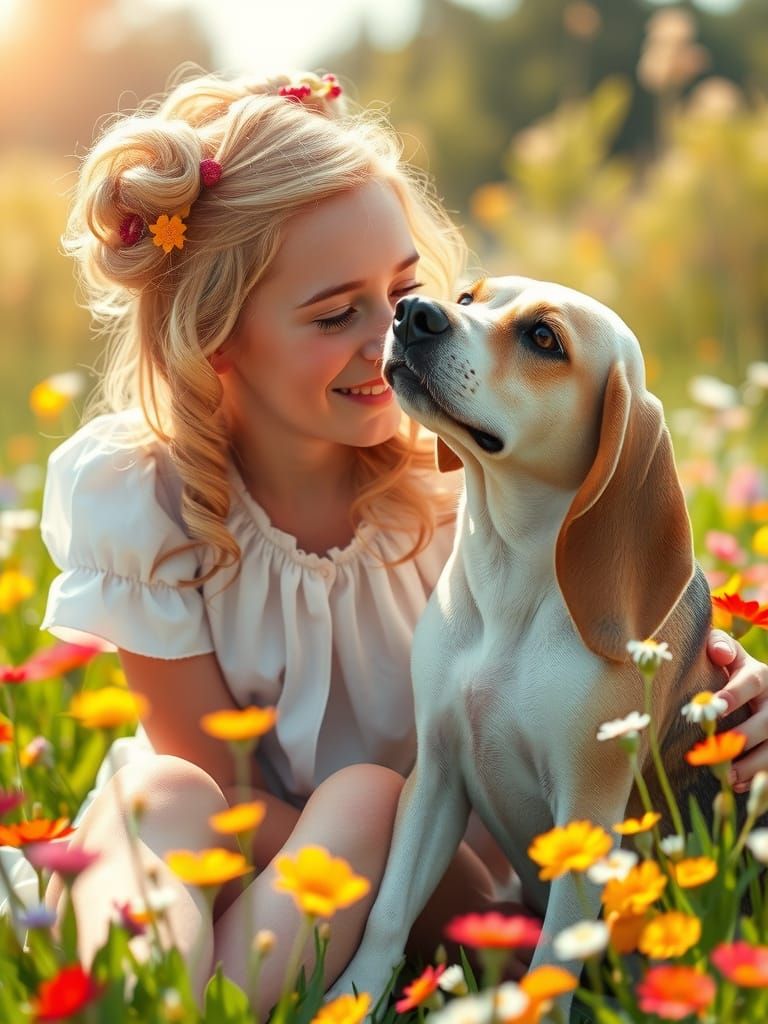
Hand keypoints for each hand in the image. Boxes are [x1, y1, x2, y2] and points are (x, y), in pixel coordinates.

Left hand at [708, 629, 767, 792]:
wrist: (757, 689)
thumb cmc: (733, 670)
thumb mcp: (730, 654)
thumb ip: (720, 646)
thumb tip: (718, 652)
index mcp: (761, 675)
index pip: (750, 683)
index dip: (734, 694)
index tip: (714, 705)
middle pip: (767, 721)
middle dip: (744, 737)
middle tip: (719, 750)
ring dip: (753, 765)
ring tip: (729, 777)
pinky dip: (760, 776)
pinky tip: (740, 785)